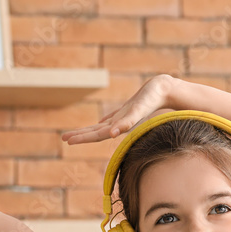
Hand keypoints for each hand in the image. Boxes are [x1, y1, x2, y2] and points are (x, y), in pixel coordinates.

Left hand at [61, 74, 175, 144]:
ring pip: (102, 126)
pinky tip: (100, 125)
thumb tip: (112, 134)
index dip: (82, 137)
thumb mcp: (138, 109)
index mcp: (120, 125)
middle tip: (64, 138)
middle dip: (80, 135)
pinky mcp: (128, 111)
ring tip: (75, 133)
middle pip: (96, 132)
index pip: (97, 134)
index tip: (68, 140)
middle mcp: (120, 124)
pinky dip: (105, 123)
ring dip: (88, 130)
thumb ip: (126, 122)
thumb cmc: (153, 99)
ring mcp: (124, 118)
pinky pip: (113, 119)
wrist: (167, 90)